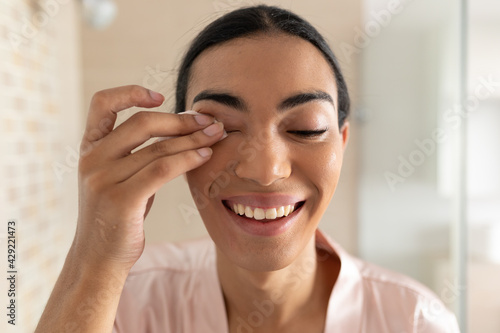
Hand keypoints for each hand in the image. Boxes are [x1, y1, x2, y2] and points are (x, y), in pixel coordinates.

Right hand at [73, 85, 224, 269]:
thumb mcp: (120, 178)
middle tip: (209, 122)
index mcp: (89, 148)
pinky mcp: (121, 199)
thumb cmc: (117, 215)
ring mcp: (103, 179)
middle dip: (181, 120)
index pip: (102, 103)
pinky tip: (204, 156)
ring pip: (158, 147)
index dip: (131, 92)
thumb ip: (137, 154)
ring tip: (216, 136)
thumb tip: (179, 130)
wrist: (99, 258)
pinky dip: (188, 159)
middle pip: (142, 123)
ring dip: (193, 139)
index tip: (161, 96)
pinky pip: (162, 169)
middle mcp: (92, 159)